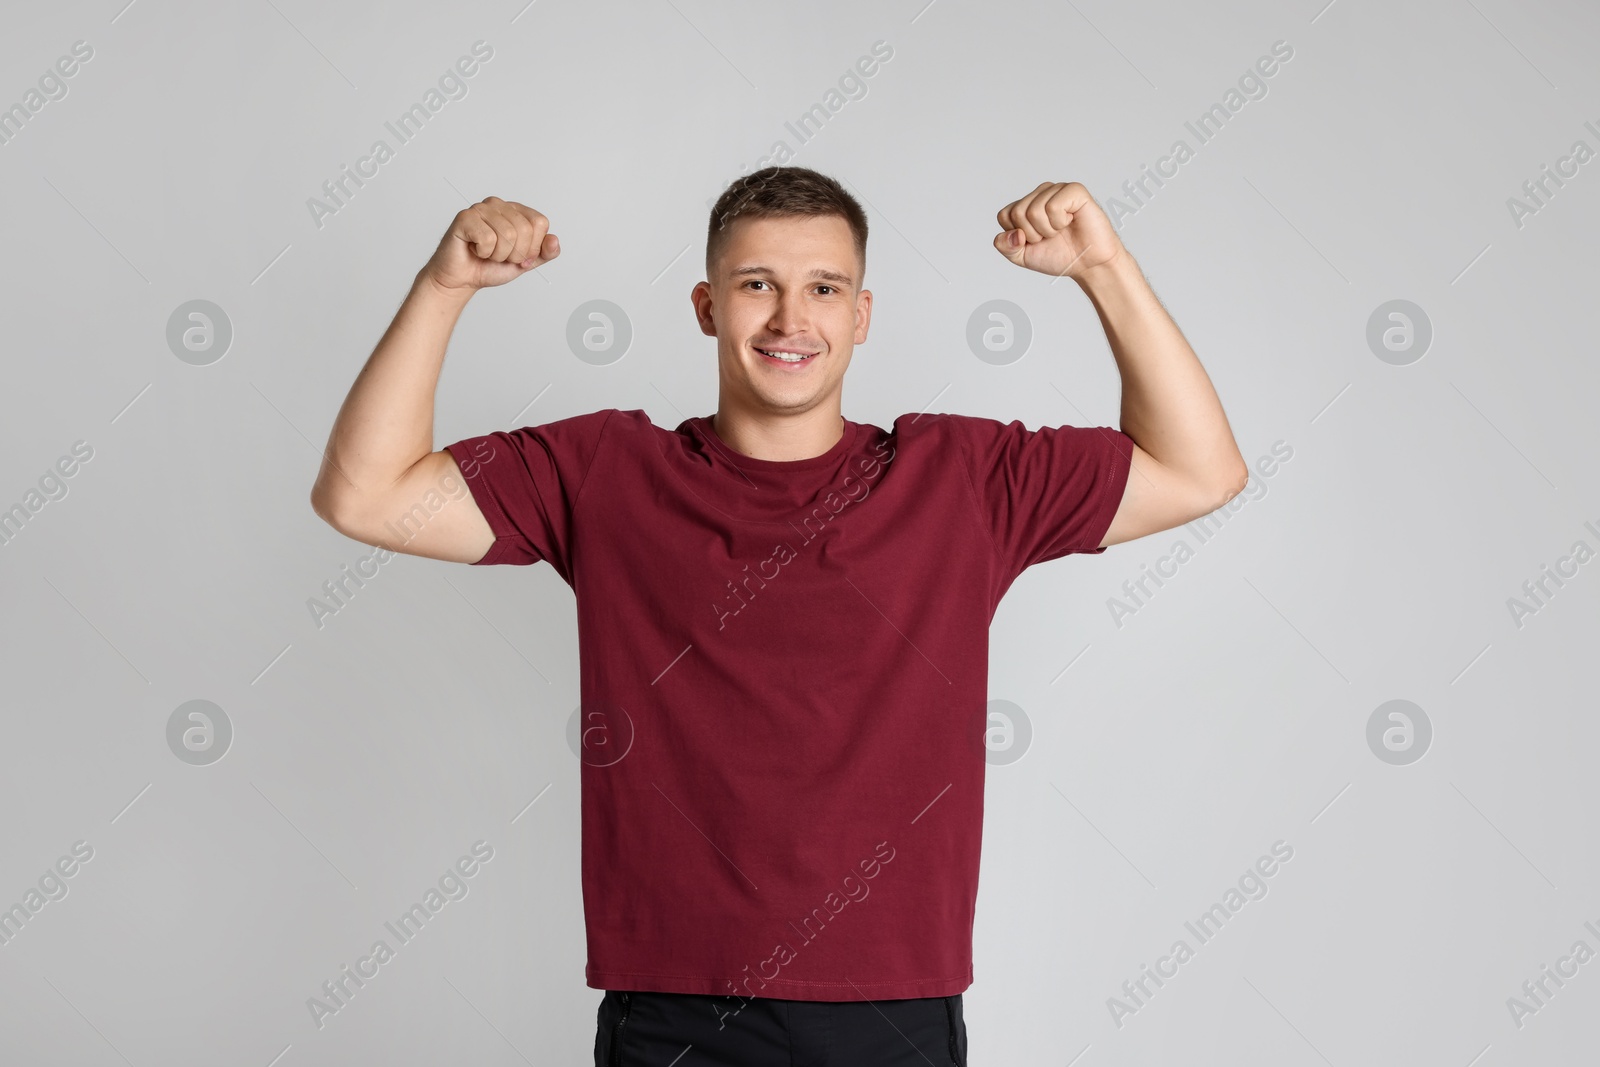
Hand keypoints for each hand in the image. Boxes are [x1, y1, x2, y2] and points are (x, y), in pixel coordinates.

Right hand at [422, 196, 559, 291]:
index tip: (517, 255)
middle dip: (514, 253)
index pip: (540, 223)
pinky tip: (475, 249)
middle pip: (524, 229)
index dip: (532, 247)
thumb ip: (544, 253)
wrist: (462, 279)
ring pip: (507, 234)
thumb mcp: (524, 263)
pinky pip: (487, 238)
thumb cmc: (490, 267)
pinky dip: (483, 252)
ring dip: (498, 255)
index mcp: (517, 211)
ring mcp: (481, 208)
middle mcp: (499, 205)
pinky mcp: (465, 217)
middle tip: (499, 256)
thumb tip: (554, 240)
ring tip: (486, 253)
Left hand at [993, 182, 1123, 281]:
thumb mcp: (1022, 257)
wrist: (1087, 264)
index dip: (1017, 236)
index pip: (1004, 215)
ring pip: (1034, 211)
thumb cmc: (1059, 256)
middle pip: (1017, 213)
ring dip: (1048, 230)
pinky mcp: (1074, 190)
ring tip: (1061, 230)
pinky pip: (1053, 207)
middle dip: (1033, 234)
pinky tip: (1070, 221)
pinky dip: (1060, 222)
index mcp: (1026, 205)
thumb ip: (1005, 246)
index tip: (1035, 241)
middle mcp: (1040, 193)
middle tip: (1051, 236)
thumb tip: (1013, 233)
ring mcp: (1057, 190)